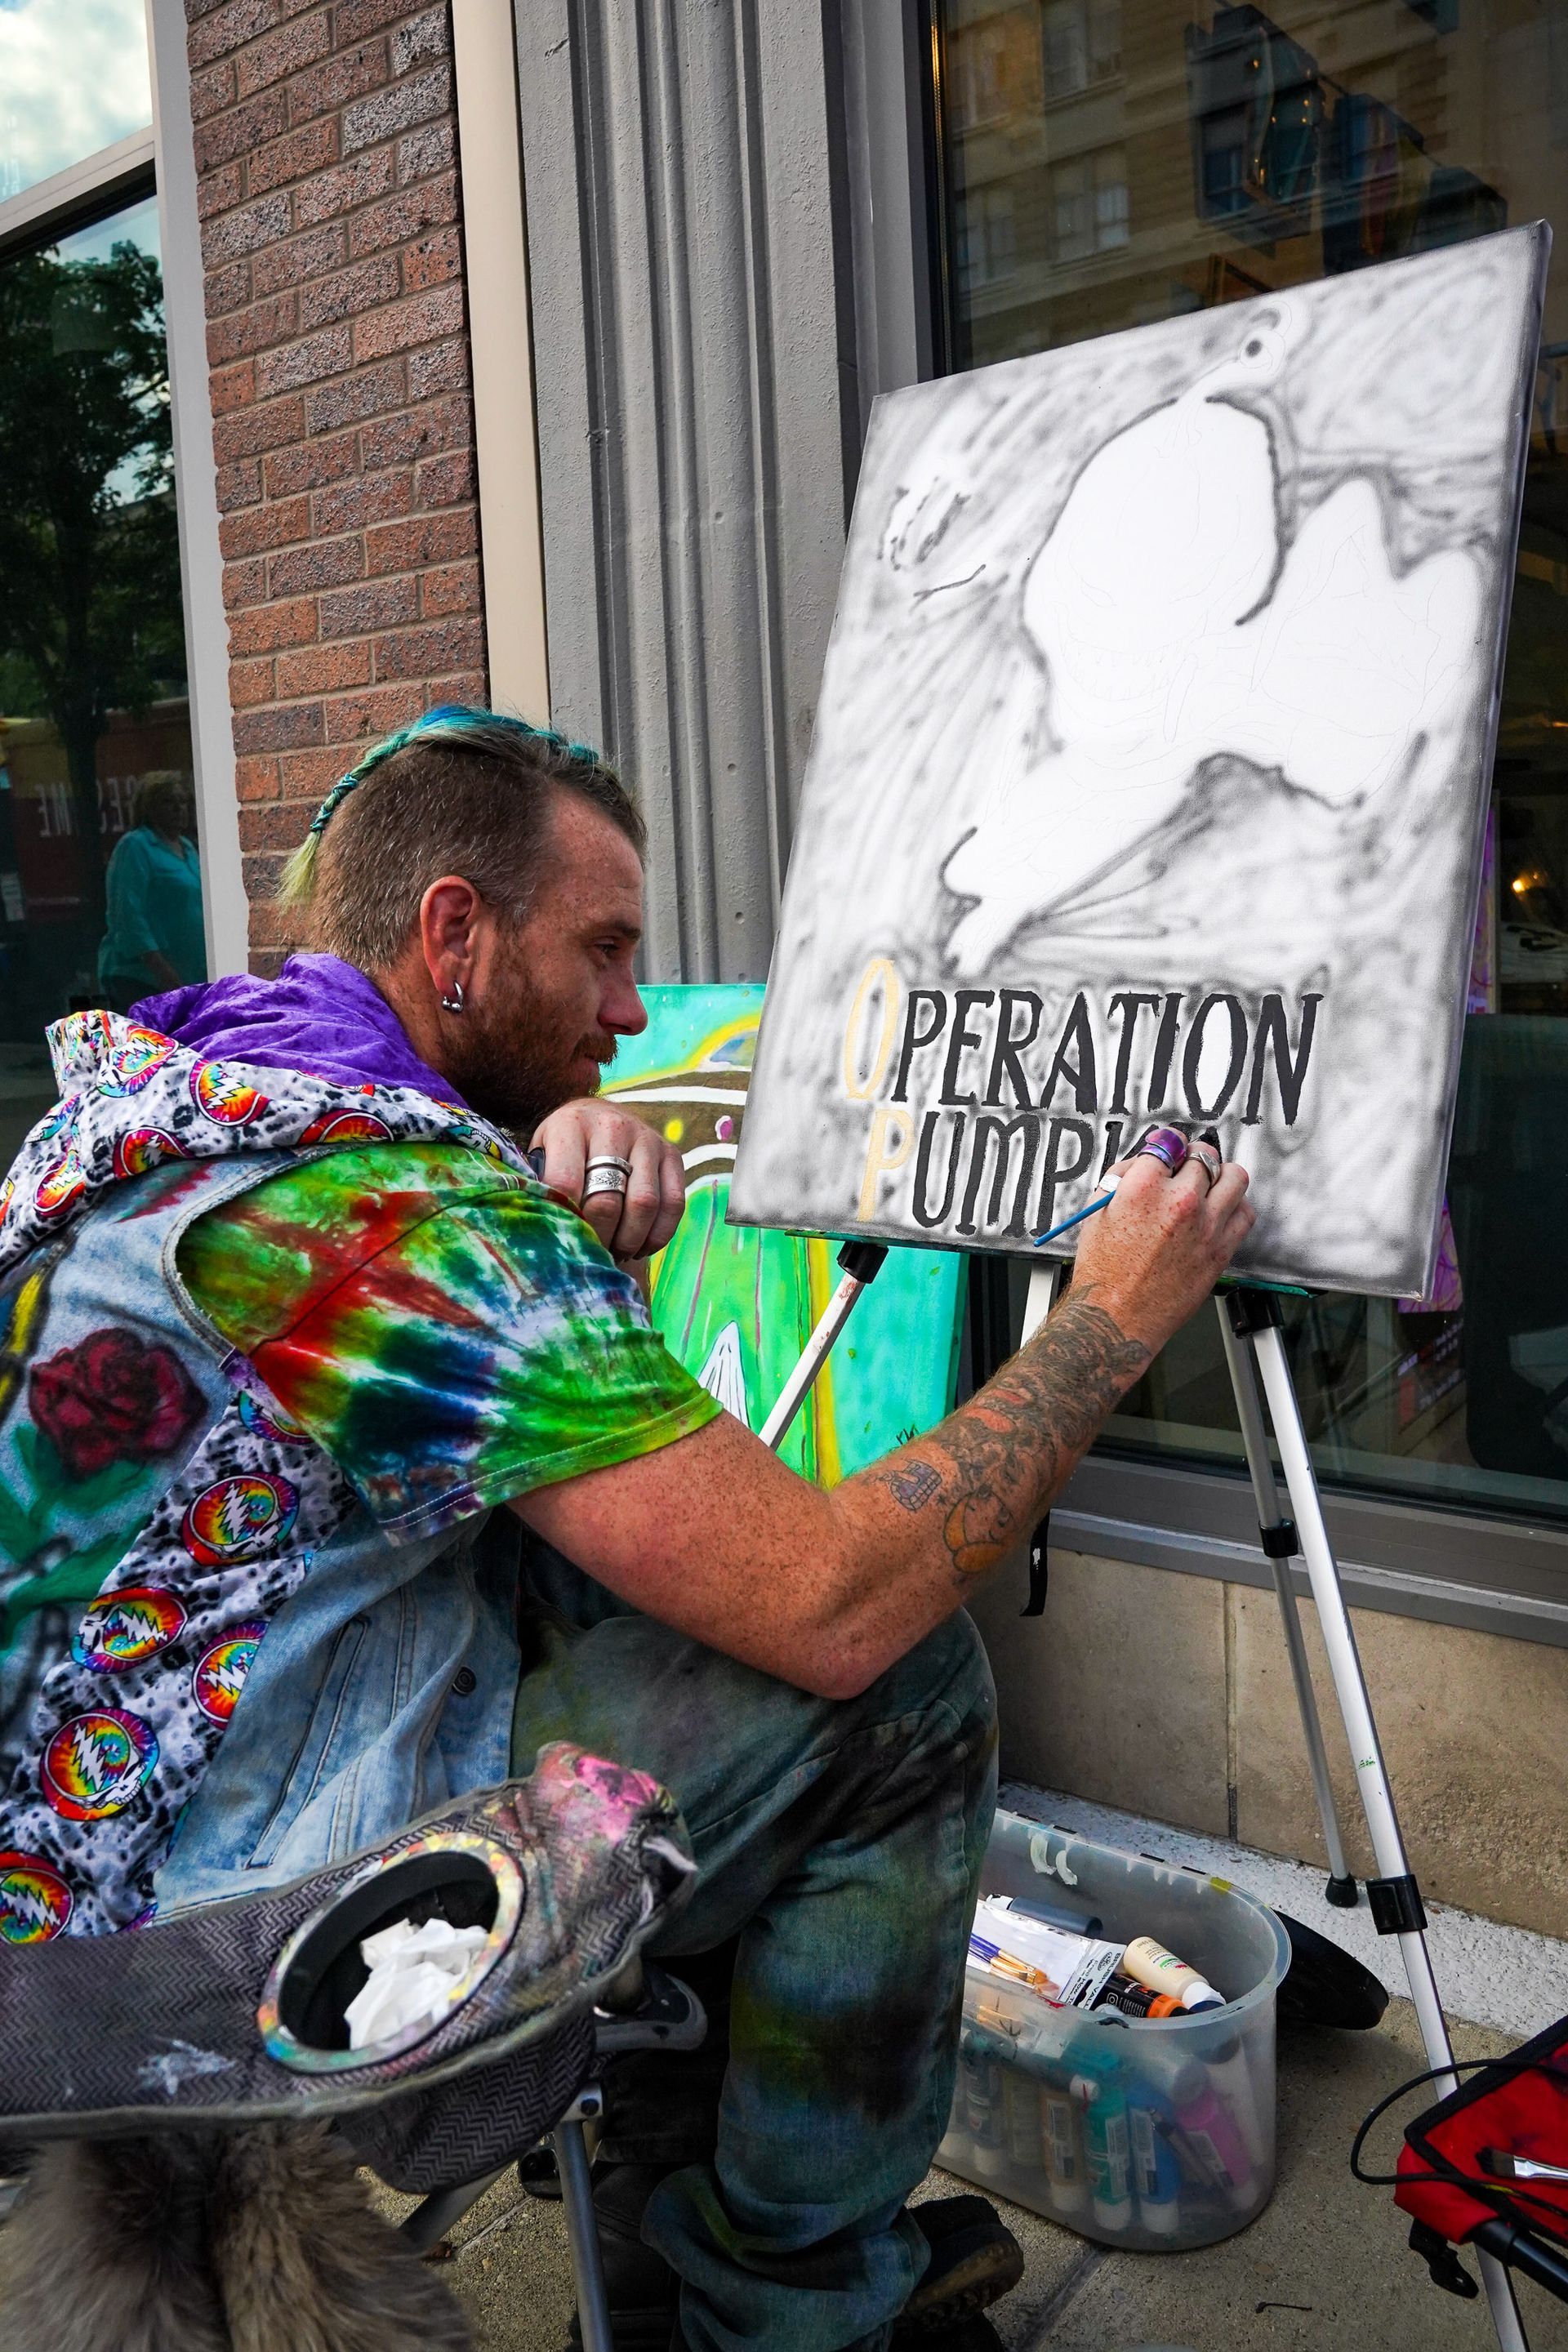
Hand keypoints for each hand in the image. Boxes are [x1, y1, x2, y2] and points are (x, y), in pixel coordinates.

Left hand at [530, 1099, 686, 1259]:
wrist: (597, 1116)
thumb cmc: (563, 1148)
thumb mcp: (541, 1155)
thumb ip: (542, 1188)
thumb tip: (549, 1236)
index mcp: (570, 1125)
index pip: (565, 1183)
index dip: (566, 1222)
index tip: (565, 1243)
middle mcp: (612, 1126)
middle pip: (607, 1199)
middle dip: (599, 1238)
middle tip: (592, 1255)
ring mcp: (647, 1139)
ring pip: (644, 1204)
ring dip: (629, 1240)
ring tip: (615, 1254)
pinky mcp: (671, 1154)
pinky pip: (674, 1204)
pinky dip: (658, 1235)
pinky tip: (639, 1247)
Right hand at [1070, 1146, 1253, 1354]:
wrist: (1117, 1318)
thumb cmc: (1103, 1271)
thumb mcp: (1097, 1212)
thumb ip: (1123, 1177)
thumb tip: (1146, 1160)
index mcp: (1144, 1188)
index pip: (1168, 1143)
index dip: (1167, 1145)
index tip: (1169, 1150)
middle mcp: (1180, 1201)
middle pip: (1203, 1155)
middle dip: (1192, 1158)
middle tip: (1186, 1167)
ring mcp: (1206, 1225)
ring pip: (1234, 1176)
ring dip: (1221, 1174)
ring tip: (1210, 1183)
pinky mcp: (1221, 1249)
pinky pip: (1245, 1212)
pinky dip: (1236, 1205)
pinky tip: (1221, 1211)